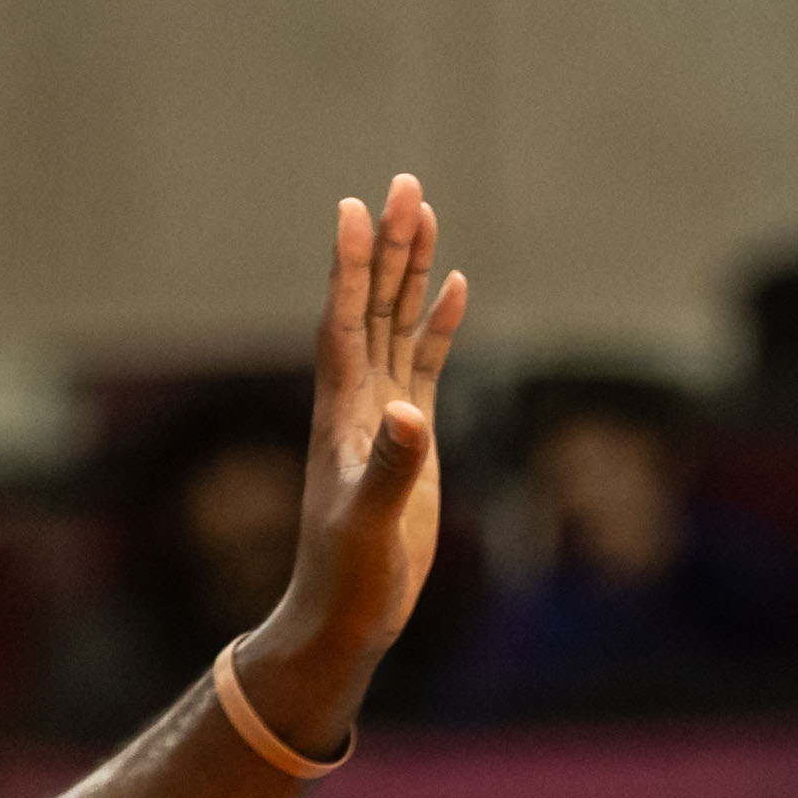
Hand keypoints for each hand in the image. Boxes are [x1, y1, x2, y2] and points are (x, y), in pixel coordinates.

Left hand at [239, 176, 468, 748]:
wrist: (345, 613)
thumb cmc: (350, 576)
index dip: (349, 266)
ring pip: (395, 323)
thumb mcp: (371, 524)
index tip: (355, 207)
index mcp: (343, 412)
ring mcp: (384, 414)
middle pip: (371, 304)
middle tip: (405, 184)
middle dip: (388, 245)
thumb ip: (391, 468)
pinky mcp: (410, 435)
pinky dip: (437, 324)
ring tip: (425, 212)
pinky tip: (454, 289)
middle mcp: (358, 400)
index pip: (343, 321)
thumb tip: (411, 415)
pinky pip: (424, 363)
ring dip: (410, 271)